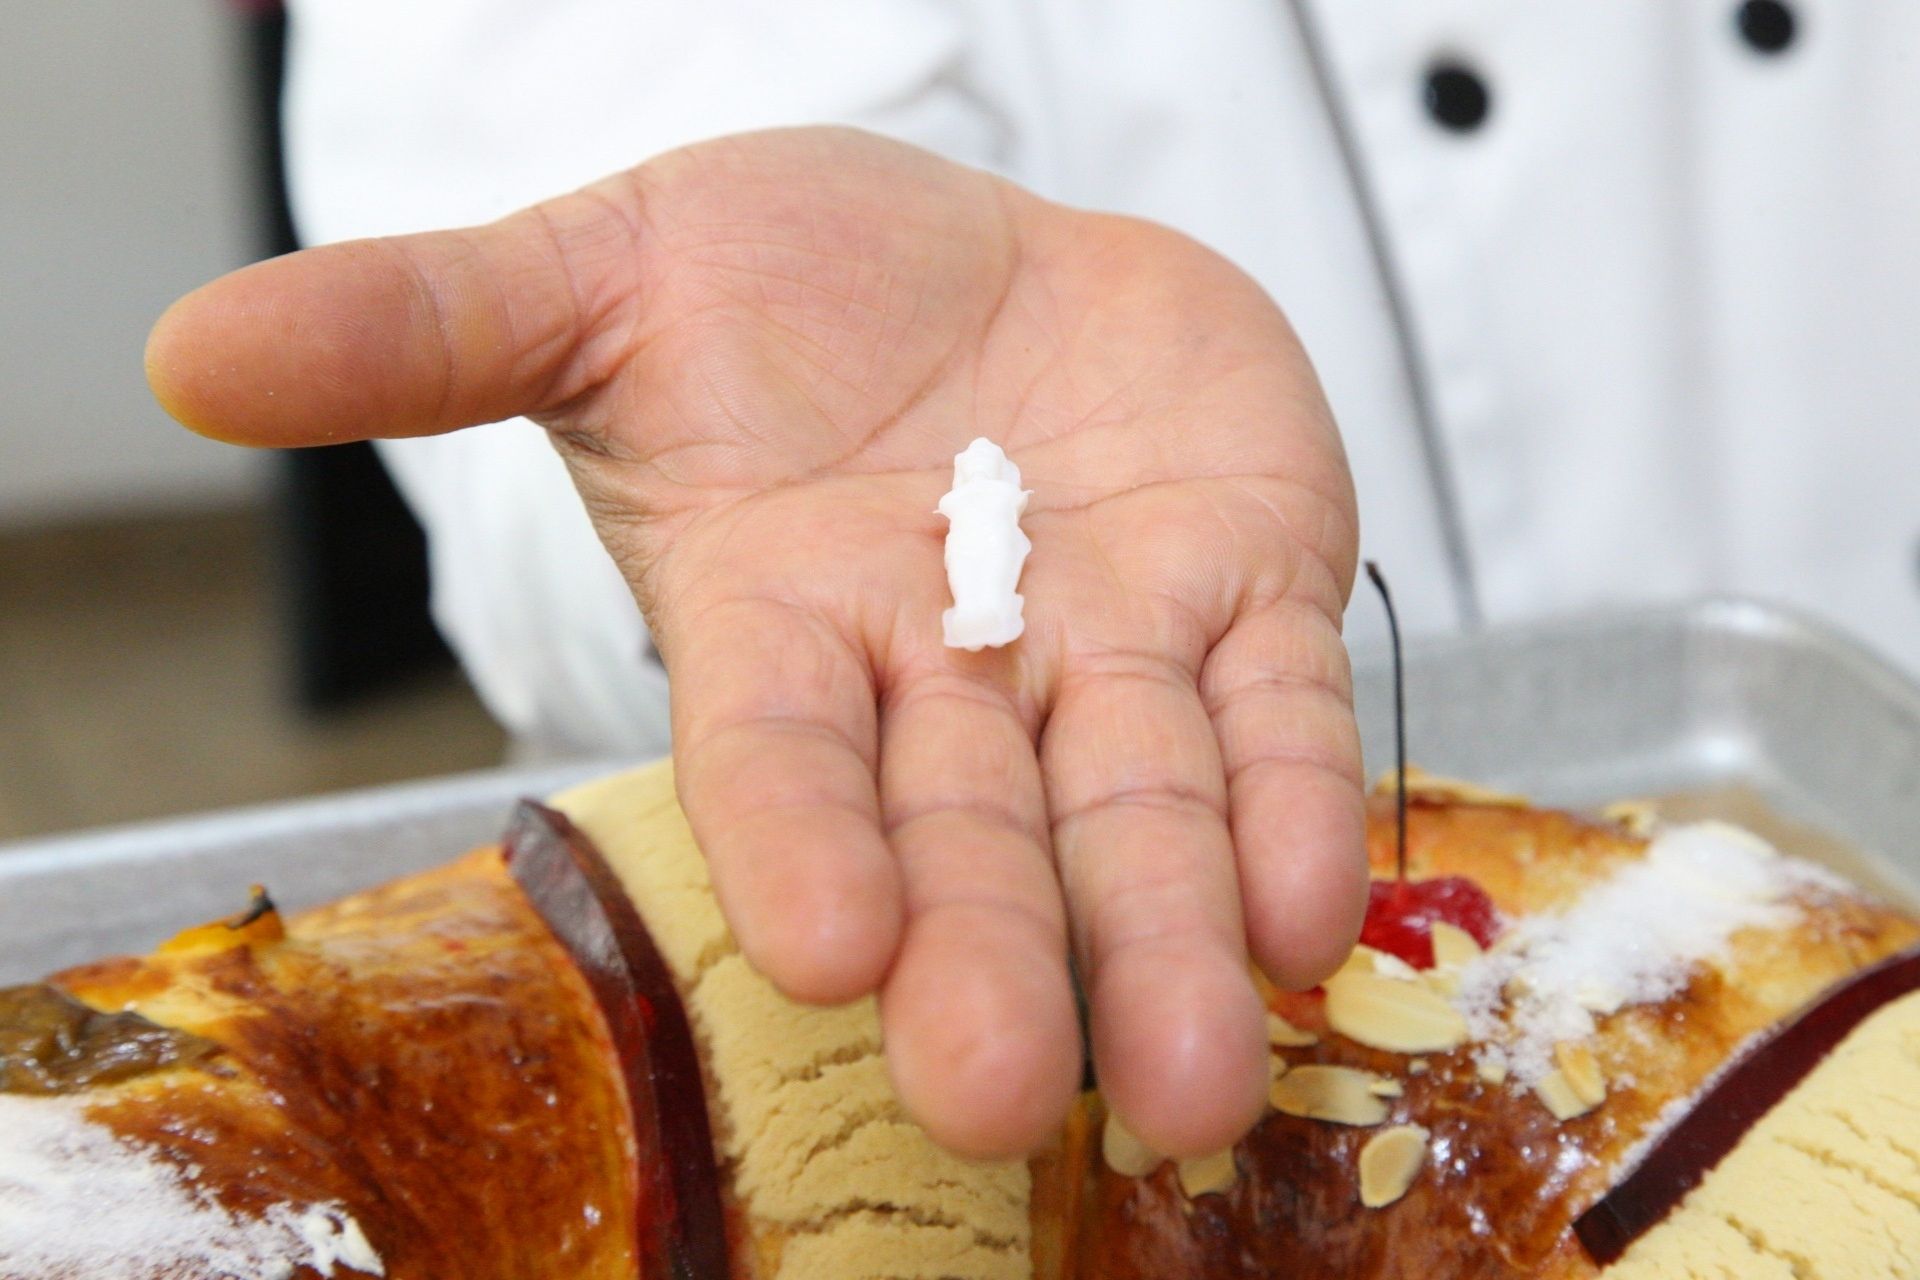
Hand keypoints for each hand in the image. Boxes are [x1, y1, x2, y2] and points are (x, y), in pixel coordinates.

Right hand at [146, 128, 1365, 1160]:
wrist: (982, 256)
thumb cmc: (781, 282)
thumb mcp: (602, 275)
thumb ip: (433, 325)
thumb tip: (189, 351)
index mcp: (779, 613)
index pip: (777, 753)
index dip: (799, 842)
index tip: (826, 950)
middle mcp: (946, 667)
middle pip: (968, 832)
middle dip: (991, 957)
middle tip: (1003, 1094)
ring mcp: (1106, 639)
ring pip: (1142, 806)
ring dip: (1176, 931)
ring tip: (1205, 1068)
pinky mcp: (1244, 586)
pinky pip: (1277, 712)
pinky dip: (1300, 802)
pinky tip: (1318, 909)